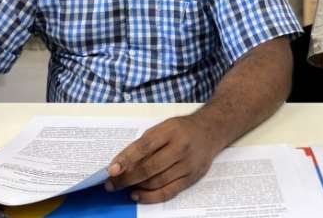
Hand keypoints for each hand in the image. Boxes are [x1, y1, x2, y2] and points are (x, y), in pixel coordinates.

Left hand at [105, 114, 225, 202]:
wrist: (211, 131)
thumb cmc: (182, 129)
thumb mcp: (164, 127)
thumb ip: (145, 143)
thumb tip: (124, 164)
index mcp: (171, 130)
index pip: (144, 146)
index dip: (126, 159)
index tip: (112, 169)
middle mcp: (181, 147)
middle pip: (149, 167)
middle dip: (127, 178)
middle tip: (111, 183)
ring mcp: (188, 164)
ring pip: (157, 182)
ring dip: (136, 187)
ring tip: (123, 187)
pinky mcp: (192, 178)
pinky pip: (168, 192)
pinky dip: (150, 197)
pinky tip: (137, 195)